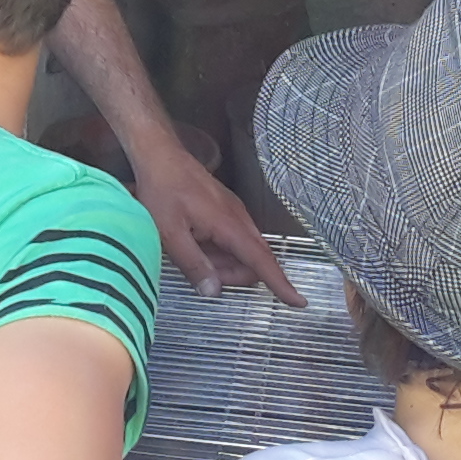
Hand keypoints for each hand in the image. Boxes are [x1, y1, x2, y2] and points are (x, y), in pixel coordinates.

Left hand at [128, 142, 304, 307]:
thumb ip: (193, 264)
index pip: (262, 261)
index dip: (281, 284)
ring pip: (243, 251)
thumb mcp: (169, 233)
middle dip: (234, 276)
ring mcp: (234, 213)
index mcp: (229, 224)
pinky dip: (219, 251)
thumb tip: (214, 292)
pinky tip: (195, 244)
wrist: (161, 156)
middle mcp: (239, 218)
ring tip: (191, 253)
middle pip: (254, 261)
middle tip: (201, 274)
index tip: (299, 302)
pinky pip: (233, 240)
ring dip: (224, 263)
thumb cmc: (162, 190)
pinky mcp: (226, 211)